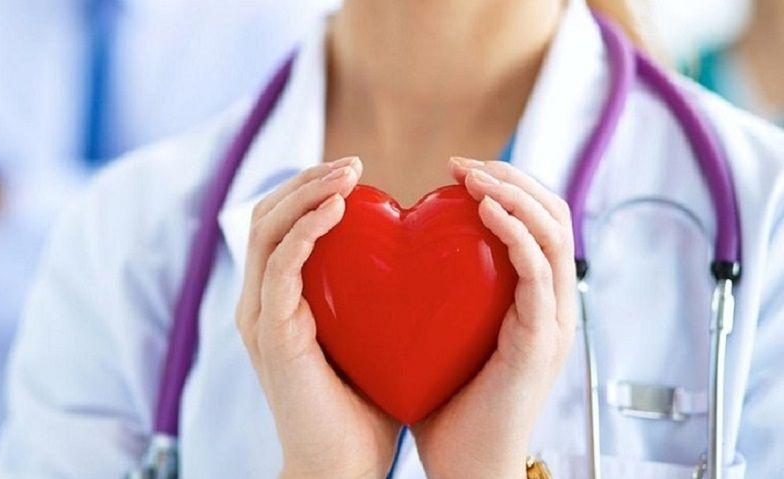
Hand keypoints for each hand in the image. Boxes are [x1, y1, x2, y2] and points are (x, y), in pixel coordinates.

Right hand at [235, 157, 400, 478]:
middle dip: (307, 180)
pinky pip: (281, 266)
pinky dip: (306, 230)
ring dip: (306, 192)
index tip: (355, 173)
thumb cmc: (365, 405)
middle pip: (267, 216)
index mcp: (281, 301)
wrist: (343, 466)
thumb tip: (418, 261)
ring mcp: (260, 316)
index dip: (310, 190)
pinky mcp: (270, 333)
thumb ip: (377, 296)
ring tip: (348, 174)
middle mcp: (260, 302)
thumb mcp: (372, 334)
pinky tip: (339, 209)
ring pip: (267, 230)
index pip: (282, 225)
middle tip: (353, 164)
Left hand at [410, 158, 576, 478]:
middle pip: (554, 214)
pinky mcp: (542, 341)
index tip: (455, 170)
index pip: (535, 221)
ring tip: (473, 176)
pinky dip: (515, 232)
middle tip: (462, 164)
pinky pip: (539, 272)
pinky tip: (483, 210)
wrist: (465, 468)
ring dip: (515, 193)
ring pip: (554, 233)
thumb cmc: (445, 406)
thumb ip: (433, 294)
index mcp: (529, 301)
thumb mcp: (440, 333)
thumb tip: (393, 256)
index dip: (503, 184)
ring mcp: (552, 321)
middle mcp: (551, 305)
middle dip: (511, 177)